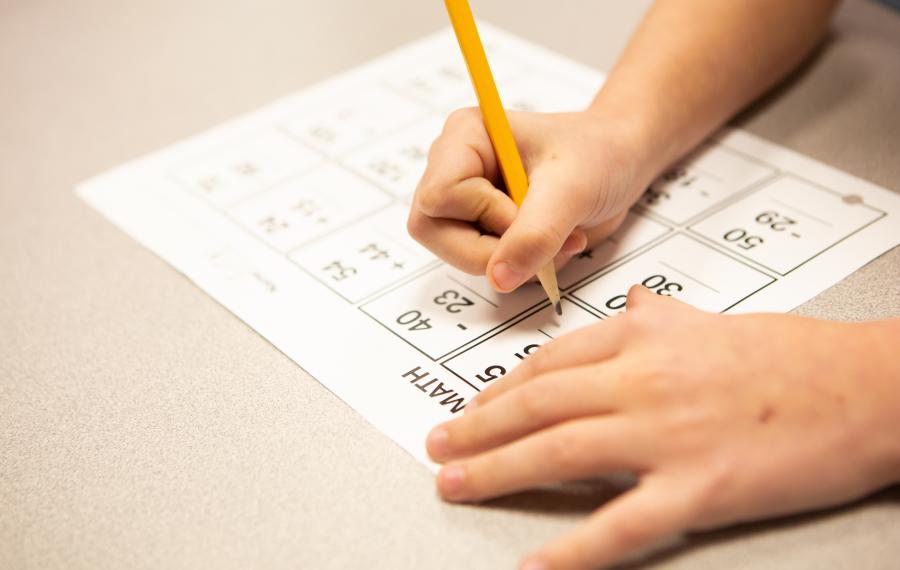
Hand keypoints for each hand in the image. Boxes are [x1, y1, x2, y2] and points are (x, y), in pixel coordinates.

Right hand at [407, 108, 650, 292]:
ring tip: (555, 238)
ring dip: (512, 261)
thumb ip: (535, 233)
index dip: (484, 215)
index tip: (529, 211)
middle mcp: (453, 168)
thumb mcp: (573, 188)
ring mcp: (464, 202)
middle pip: (433, 230)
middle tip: (545, 237)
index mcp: (465, 137)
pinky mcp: (480, 229)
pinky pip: (483, 266)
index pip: (439, 196)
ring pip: (455, 254)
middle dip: (493, 248)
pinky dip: (520, 267)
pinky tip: (550, 244)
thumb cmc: (599, 154)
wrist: (621, 163)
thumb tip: (499, 278)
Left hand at [425, 286, 899, 569]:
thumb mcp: (708, 318)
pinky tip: (532, 564)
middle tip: (437, 446)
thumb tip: (626, 306)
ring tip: (454, 484)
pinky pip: (619, 525)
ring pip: (557, 453)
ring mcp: (665, 435)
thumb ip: (655, 315)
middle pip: (535, 406)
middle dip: (475, 429)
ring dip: (494, 471)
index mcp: (641, 336)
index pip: (547, 364)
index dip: (498, 390)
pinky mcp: (697, 490)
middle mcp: (641, 380)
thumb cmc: (789, 354)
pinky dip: (569, 551)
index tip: (471, 408)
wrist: (863, 386)